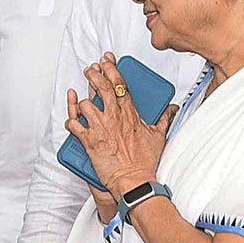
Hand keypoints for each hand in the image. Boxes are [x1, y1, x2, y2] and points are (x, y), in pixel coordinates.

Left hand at [65, 53, 177, 200]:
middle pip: (100, 87)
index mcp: (129, 113)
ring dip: (82, 101)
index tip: (106, 60)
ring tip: (81, 100)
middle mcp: (114, 117)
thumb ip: (165, 119)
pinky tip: (73, 121)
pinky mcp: (89, 140)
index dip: (111, 68)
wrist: (134, 182)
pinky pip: (74, 125)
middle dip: (93, 74)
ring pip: (85, 104)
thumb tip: (172, 109)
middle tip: (90, 70)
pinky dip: (71, 121)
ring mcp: (100, 127)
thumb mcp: (159, 136)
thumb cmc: (145, 162)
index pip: (119, 83)